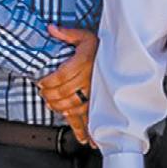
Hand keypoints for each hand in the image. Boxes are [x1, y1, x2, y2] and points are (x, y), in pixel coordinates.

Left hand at [37, 25, 98, 145]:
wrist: (125, 55)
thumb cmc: (103, 47)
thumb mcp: (85, 36)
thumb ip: (67, 33)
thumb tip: (50, 29)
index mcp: (84, 62)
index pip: (60, 76)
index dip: (47, 81)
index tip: (41, 82)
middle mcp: (90, 78)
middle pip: (63, 92)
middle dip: (49, 95)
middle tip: (44, 93)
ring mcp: (97, 91)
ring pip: (73, 106)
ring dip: (59, 107)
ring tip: (53, 104)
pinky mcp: (101, 101)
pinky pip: (91, 116)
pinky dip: (86, 128)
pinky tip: (85, 138)